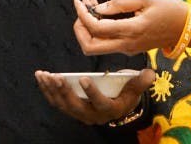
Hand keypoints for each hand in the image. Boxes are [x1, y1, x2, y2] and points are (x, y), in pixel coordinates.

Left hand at [34, 68, 153, 125]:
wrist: (116, 107)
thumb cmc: (125, 95)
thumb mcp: (135, 89)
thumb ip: (140, 82)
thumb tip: (149, 73)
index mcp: (108, 110)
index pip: (100, 103)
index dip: (91, 93)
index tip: (83, 78)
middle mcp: (92, 116)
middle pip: (75, 106)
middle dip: (64, 92)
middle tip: (56, 77)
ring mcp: (79, 113)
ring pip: (62, 104)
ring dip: (51, 90)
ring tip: (44, 75)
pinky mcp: (69, 108)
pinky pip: (55, 101)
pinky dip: (47, 90)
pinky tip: (41, 77)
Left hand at [73, 0, 188, 55]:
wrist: (187, 28)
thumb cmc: (170, 9)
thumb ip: (120, 3)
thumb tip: (98, 8)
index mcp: (132, 30)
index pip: (96, 28)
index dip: (83, 14)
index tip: (79, 1)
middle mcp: (127, 44)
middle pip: (89, 47)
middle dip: (79, 28)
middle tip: (81, 8)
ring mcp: (128, 49)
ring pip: (97, 46)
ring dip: (87, 28)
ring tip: (90, 5)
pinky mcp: (130, 48)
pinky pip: (107, 43)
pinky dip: (98, 30)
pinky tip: (102, 11)